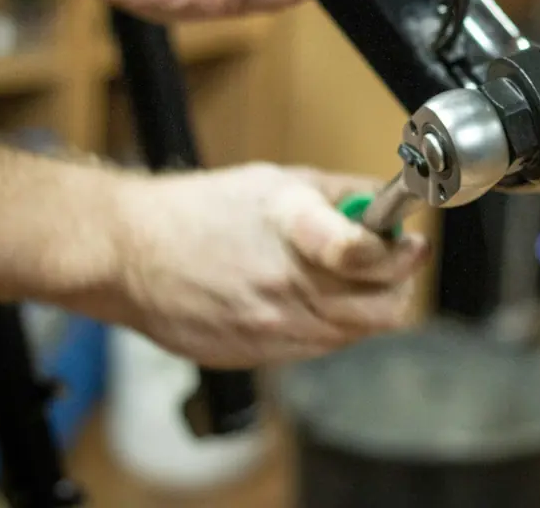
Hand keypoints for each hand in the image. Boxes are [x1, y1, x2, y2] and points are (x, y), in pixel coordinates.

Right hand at [106, 163, 429, 368]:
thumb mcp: (276, 182)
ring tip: (348, 275)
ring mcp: (273, 331)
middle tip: (392, 261)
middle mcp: (288, 292)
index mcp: (294, 238)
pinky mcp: (258, 357)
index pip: (372, 256)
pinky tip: (310, 297)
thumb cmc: (197, 211)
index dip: (402, 251)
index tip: (411, 241)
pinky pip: (317, 348)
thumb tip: (384, 201)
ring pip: (354, 334)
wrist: (128, 255)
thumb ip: (339, 193)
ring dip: (366, 305)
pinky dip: (330, 325)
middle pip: (381, 309)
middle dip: (396, 283)